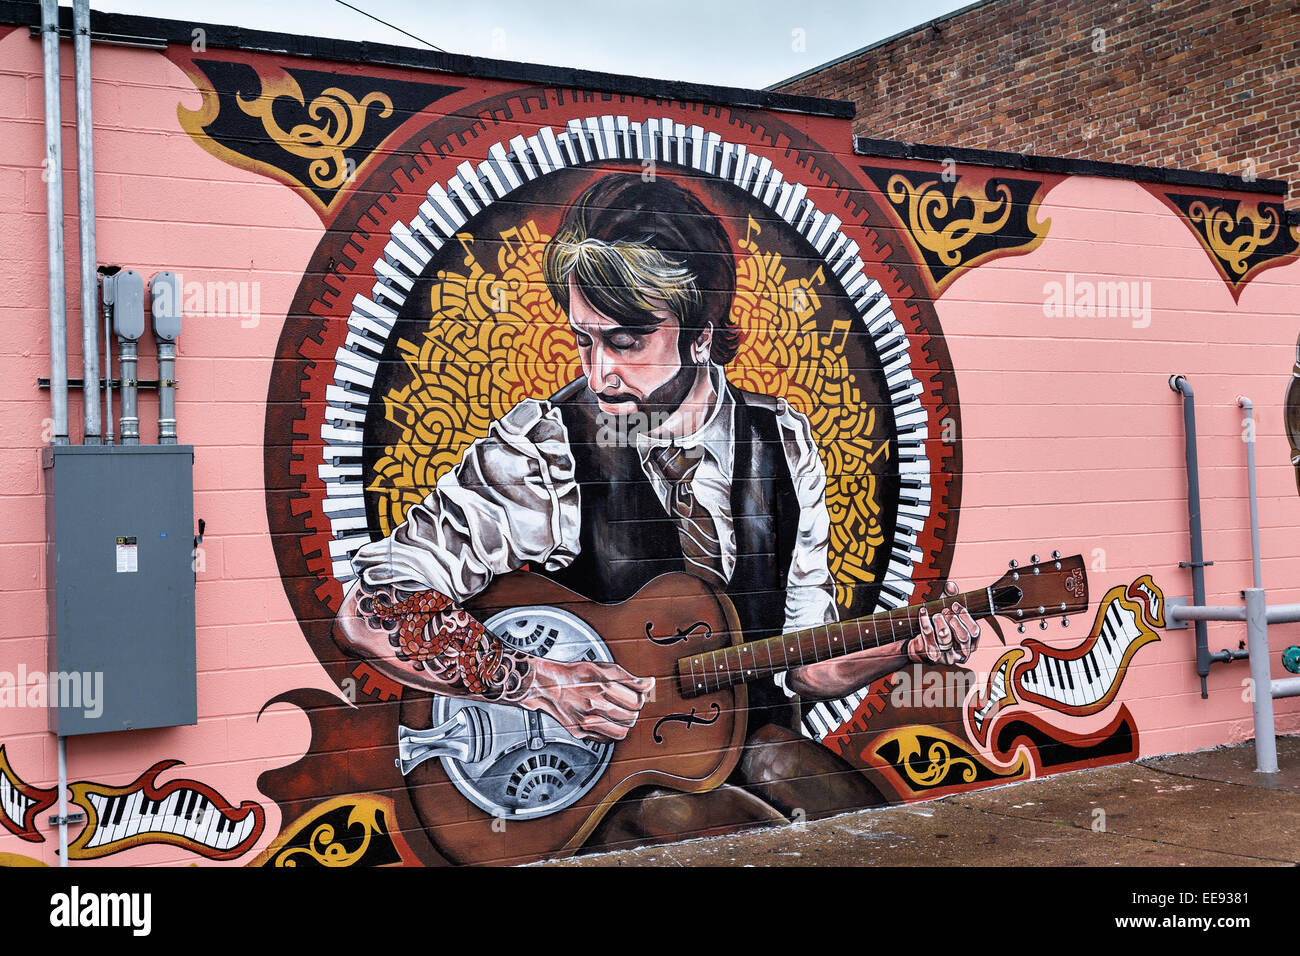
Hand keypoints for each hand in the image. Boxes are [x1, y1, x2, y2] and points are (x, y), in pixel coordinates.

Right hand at [527, 657, 654, 742]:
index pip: (637, 702)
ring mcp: (587, 722)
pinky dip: (609, 733)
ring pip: (621, 733)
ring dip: (623, 725)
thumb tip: (649, 683)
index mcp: (603, 687)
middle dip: (632, 712)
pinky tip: (605, 722)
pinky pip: (605, 740)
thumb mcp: (604, 668)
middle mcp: (595, 706)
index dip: (639, 699)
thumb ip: (629, 678)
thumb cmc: (575, 675)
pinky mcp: (580, 733)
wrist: (548, 685)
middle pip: (631, 718)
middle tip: (625, 706)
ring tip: (618, 716)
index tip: (635, 696)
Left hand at [908, 580, 979, 665]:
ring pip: (946, 639)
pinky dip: (925, 621)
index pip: (975, 631)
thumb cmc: (939, 627)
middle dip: (954, 620)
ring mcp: (947, 657)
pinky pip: (929, 637)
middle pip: (963, 637)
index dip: (965, 616)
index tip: (955, 605)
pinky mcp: (932, 656)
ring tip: (936, 614)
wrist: (921, 645)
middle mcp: (962, 653)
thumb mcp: (947, 611)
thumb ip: (951, 597)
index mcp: (971, 644)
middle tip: (945, 611)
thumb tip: (950, 586)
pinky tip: (923, 612)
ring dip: (940, 622)